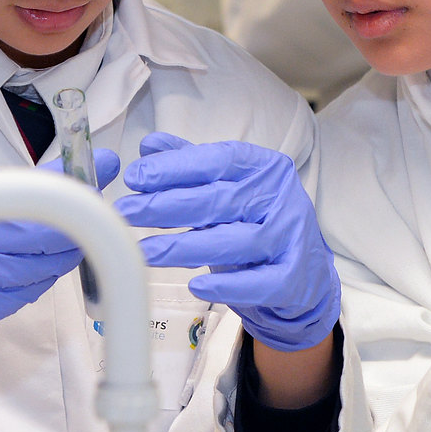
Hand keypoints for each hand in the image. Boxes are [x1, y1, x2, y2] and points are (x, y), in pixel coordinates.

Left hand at [115, 133, 338, 351]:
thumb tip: (151, 145)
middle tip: (126, 213)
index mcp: (264, 168)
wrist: (303, 274)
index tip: (135, 177)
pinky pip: (257, 282)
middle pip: (219, 200)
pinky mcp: (293, 277)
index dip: (175, 168)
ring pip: (234, 241)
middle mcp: (281, 198)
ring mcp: (291, 238)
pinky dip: (226, 285)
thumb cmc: (256, 224)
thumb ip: (191, 165)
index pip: (217, 161)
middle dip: (166, 206)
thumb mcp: (226, 189)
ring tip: (145, 251)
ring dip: (184, 247)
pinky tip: (195, 285)